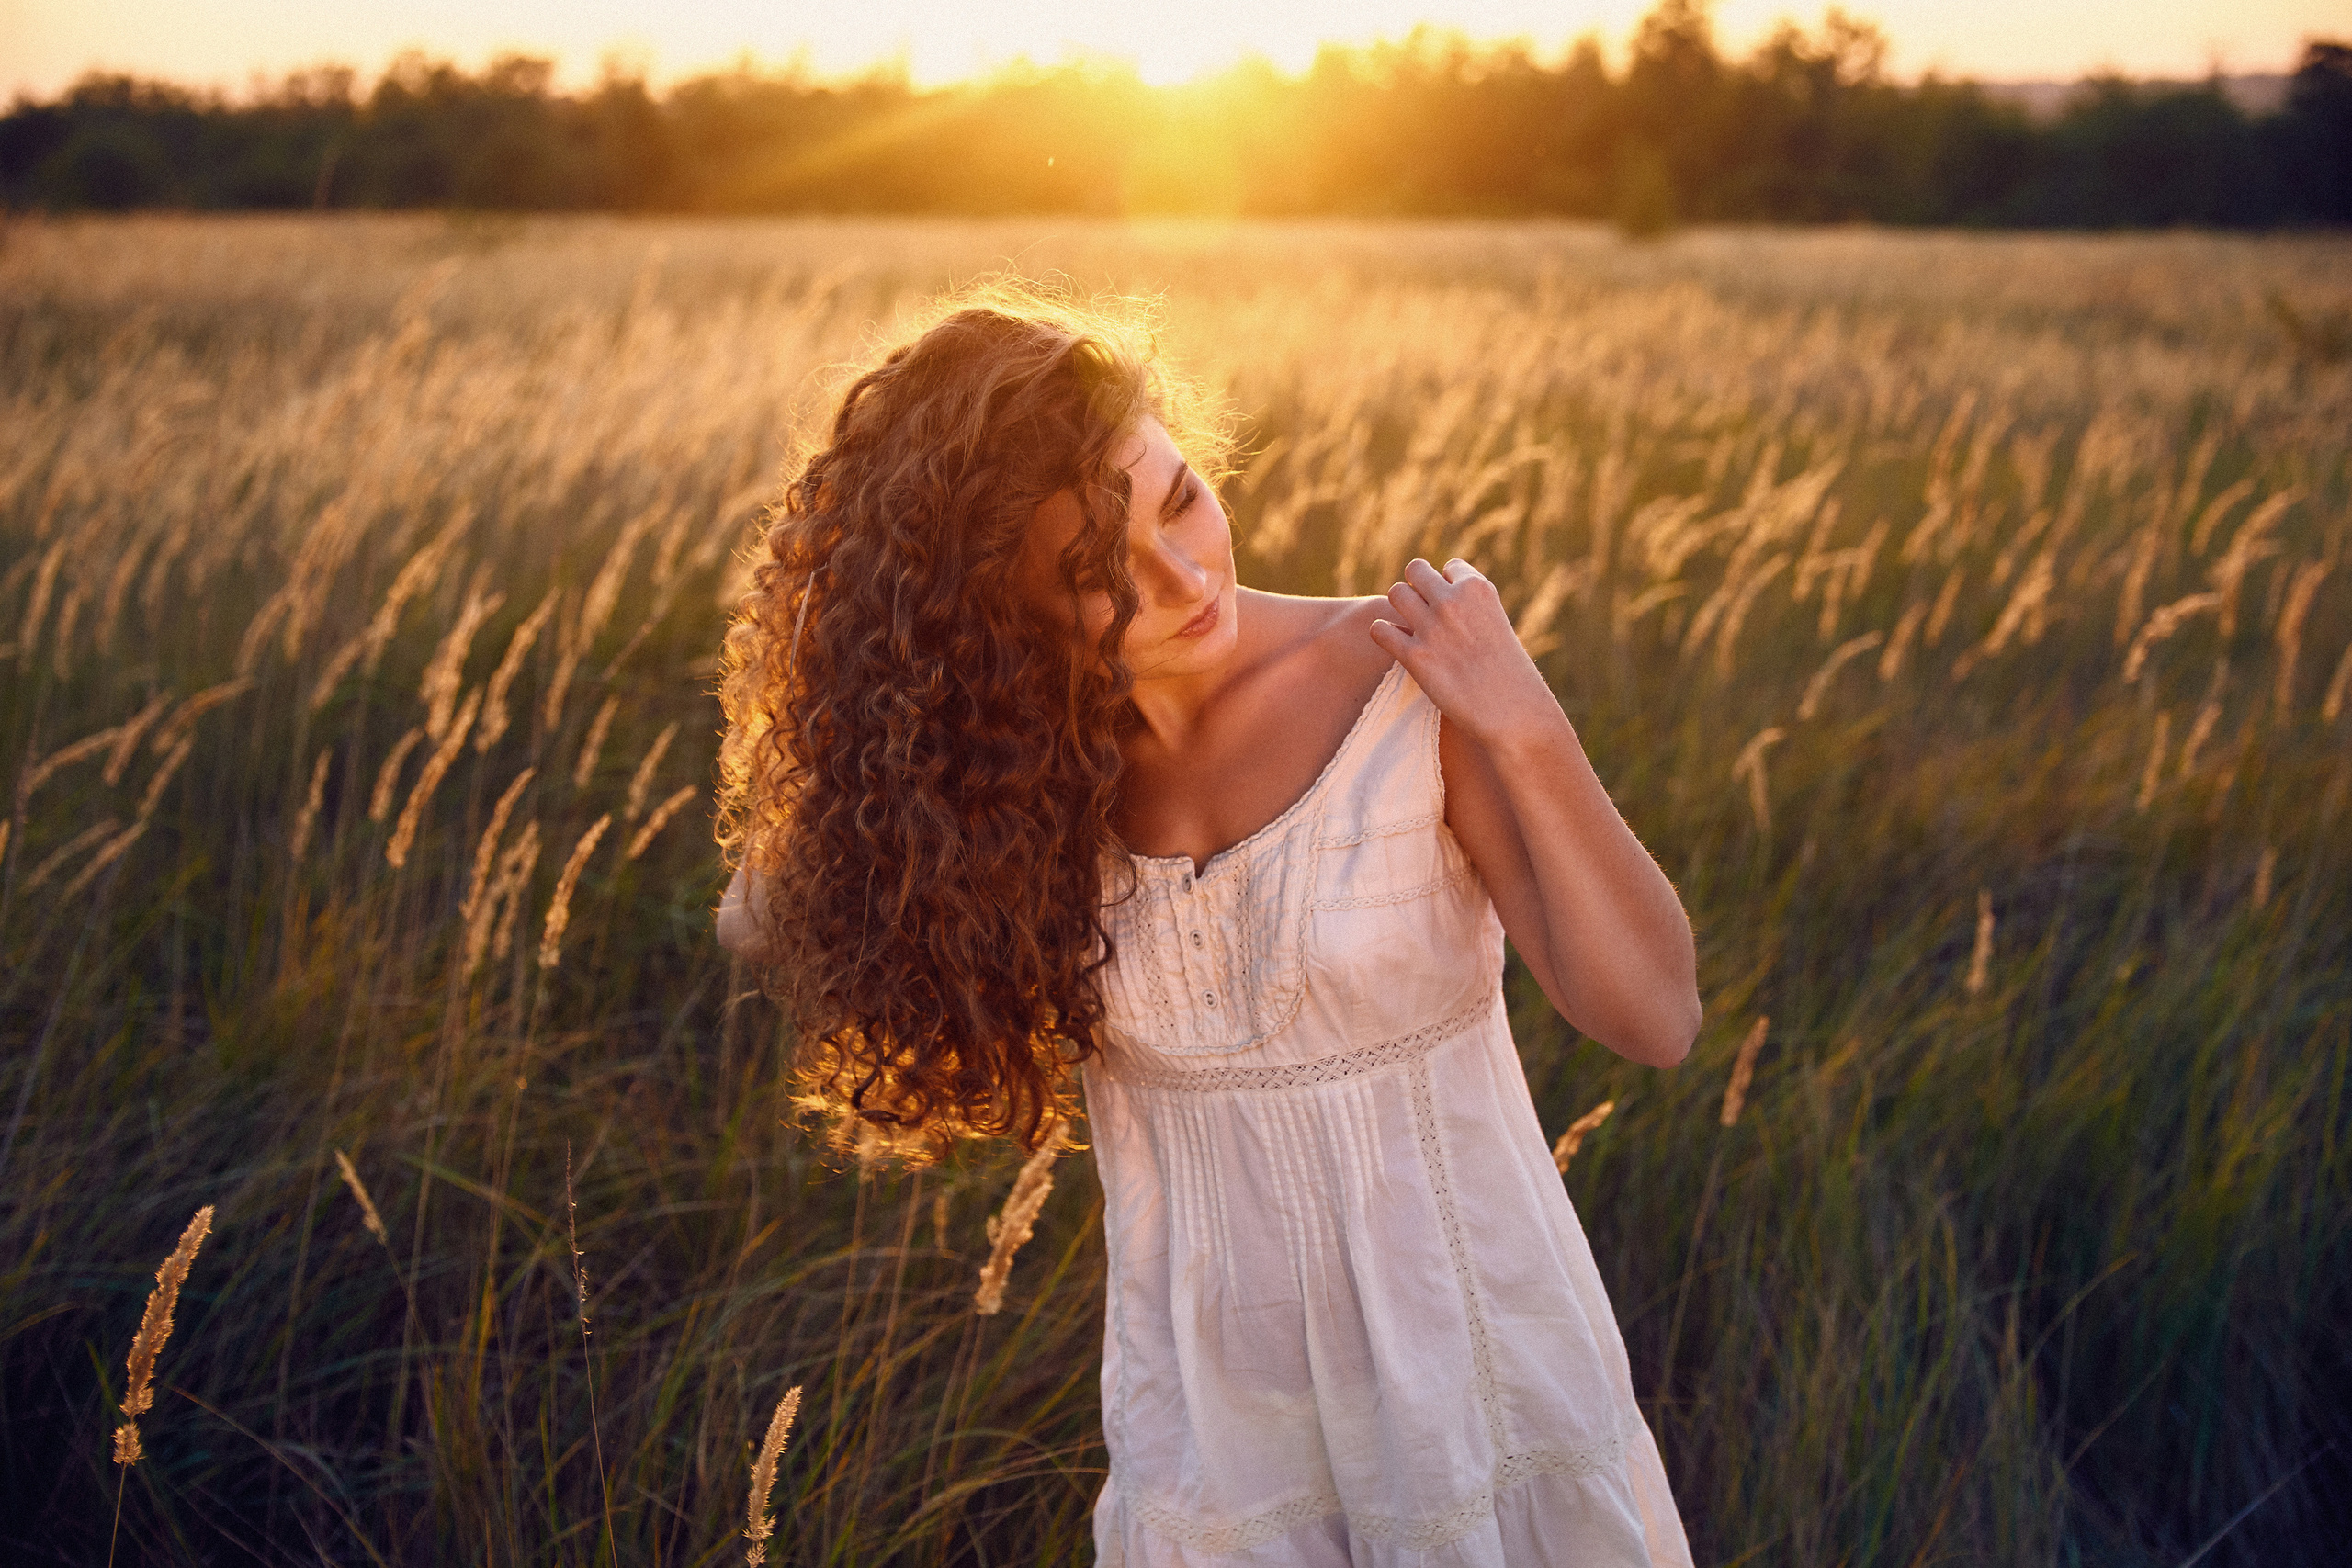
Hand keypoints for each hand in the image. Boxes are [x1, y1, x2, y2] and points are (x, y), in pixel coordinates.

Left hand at [1368, 558, 1563, 751]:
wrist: (1512, 710)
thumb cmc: (1509, 672)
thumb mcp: (1496, 624)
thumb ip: (1470, 607)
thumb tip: (1438, 601)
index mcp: (1477, 588)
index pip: (1449, 567)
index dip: (1449, 586)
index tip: (1454, 607)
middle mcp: (1452, 601)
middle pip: (1415, 570)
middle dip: (1418, 588)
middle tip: (1424, 611)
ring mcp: (1431, 627)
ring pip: (1396, 593)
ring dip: (1400, 608)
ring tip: (1411, 626)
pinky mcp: (1414, 656)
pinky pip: (1380, 629)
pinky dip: (1384, 634)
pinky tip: (1397, 644)